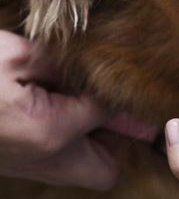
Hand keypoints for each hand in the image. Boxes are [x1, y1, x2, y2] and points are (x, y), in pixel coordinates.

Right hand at [0, 31, 118, 189]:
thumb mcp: (15, 55)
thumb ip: (62, 64)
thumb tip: (97, 66)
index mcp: (52, 132)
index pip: (110, 114)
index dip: (118, 92)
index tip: (121, 75)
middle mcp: (44, 160)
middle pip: (104, 170)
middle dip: (115, 141)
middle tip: (108, 103)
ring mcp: (25, 168)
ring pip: (79, 170)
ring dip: (89, 143)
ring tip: (79, 102)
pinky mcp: (10, 165)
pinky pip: (53, 163)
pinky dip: (63, 142)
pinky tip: (52, 106)